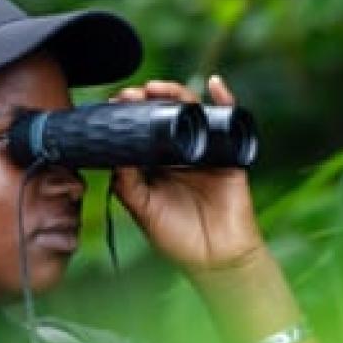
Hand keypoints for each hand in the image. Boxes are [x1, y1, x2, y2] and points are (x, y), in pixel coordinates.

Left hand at [109, 76, 265, 272]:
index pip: (141, 131)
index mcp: (155, 166)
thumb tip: (114, 155)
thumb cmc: (177, 238)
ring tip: (158, 88)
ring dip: (176, 95)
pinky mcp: (229, 156)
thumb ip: (126, 185)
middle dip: (147, 100)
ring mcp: (205, 153)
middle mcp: (179, 155)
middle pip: (165, 116)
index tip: (113, 104)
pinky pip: (229, 123)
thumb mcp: (143, 210)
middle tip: (130, 95)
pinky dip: (225, 99)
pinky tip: (214, 83)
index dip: (129, 116)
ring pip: (192, 114)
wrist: (215, 260)